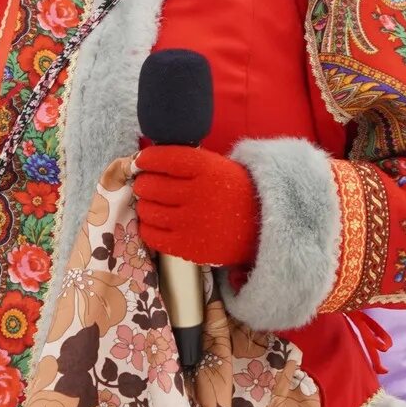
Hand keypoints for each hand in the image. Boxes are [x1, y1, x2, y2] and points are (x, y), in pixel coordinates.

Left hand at [133, 145, 260, 267]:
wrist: (263, 227)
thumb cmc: (234, 192)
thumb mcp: (218, 167)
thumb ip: (186, 164)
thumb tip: (147, 162)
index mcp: (206, 169)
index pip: (164, 159)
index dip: (147, 159)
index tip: (142, 161)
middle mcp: (198, 194)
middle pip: (151, 186)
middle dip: (143, 183)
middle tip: (146, 185)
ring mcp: (192, 223)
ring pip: (148, 210)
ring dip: (144, 205)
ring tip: (152, 204)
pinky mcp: (189, 247)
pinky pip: (152, 235)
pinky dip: (147, 227)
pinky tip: (155, 222)